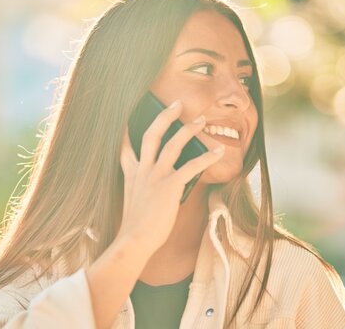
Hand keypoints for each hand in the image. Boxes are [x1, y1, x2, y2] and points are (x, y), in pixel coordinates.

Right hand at [116, 99, 224, 253]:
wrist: (134, 241)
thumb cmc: (135, 228)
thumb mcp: (133, 203)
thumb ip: (142, 190)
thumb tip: (159, 188)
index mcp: (131, 174)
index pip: (126, 146)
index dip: (128, 129)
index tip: (131, 116)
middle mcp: (142, 170)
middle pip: (152, 134)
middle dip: (165, 116)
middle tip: (177, 103)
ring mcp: (156, 176)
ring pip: (173, 144)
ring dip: (188, 129)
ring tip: (201, 120)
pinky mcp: (170, 186)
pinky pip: (192, 166)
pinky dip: (207, 157)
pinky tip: (218, 152)